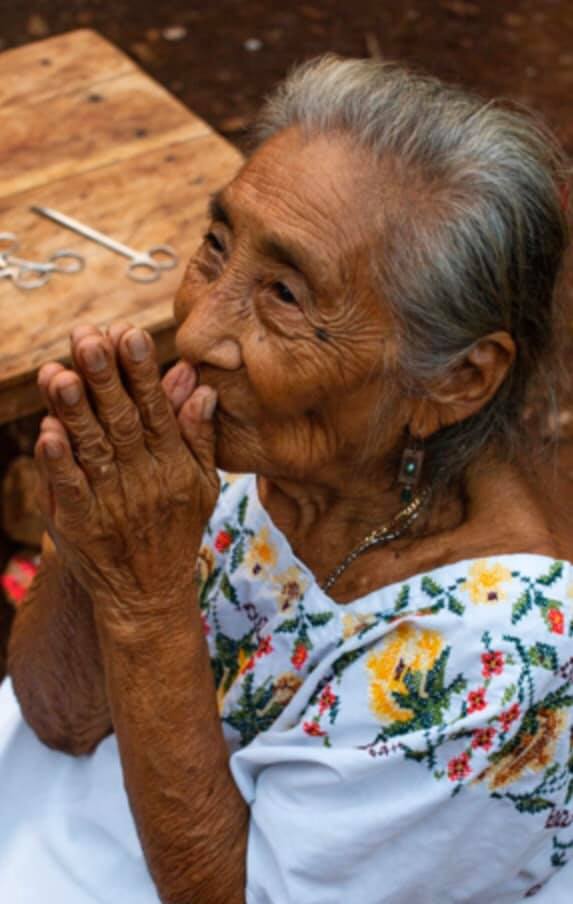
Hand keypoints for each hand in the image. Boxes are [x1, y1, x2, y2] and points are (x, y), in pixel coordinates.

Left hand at [34, 321, 219, 626]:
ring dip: (75, 412)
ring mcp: (113, 501)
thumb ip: (199, 435)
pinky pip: (70, 490)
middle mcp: (144, 477)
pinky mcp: (83, 524)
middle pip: (122, 421)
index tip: (128, 334)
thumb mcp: (202, 485)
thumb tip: (200, 387)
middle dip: (104, 378)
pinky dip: (58, 463)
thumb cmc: (175, 531)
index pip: (156, 409)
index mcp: (172, 463)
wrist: (150, 595)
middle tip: (86, 337)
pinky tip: (47, 433)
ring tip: (57, 373)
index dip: (142, 372)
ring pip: (93, 449)